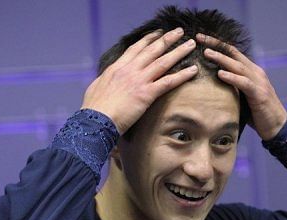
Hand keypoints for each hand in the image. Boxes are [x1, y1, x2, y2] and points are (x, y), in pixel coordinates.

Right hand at [81, 28, 197, 134]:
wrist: (95, 120)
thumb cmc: (94, 109)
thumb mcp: (97, 87)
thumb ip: (107, 79)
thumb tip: (108, 77)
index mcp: (117, 68)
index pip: (135, 49)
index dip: (148, 40)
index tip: (158, 34)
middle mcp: (129, 70)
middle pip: (152, 50)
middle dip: (167, 39)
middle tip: (178, 32)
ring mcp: (139, 80)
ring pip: (163, 62)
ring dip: (179, 51)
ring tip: (191, 44)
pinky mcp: (146, 94)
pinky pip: (168, 81)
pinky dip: (182, 75)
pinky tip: (193, 70)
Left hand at [196, 33, 286, 140]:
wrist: (277, 126)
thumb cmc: (257, 113)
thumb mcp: (242, 97)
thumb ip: (231, 88)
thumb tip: (210, 86)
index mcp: (251, 71)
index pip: (232, 53)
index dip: (217, 44)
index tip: (201, 38)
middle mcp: (256, 72)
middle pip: (234, 54)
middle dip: (216, 45)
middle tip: (199, 37)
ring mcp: (259, 82)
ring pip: (238, 66)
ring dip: (221, 59)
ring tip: (206, 53)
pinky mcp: (260, 95)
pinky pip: (244, 83)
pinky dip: (232, 77)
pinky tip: (220, 74)